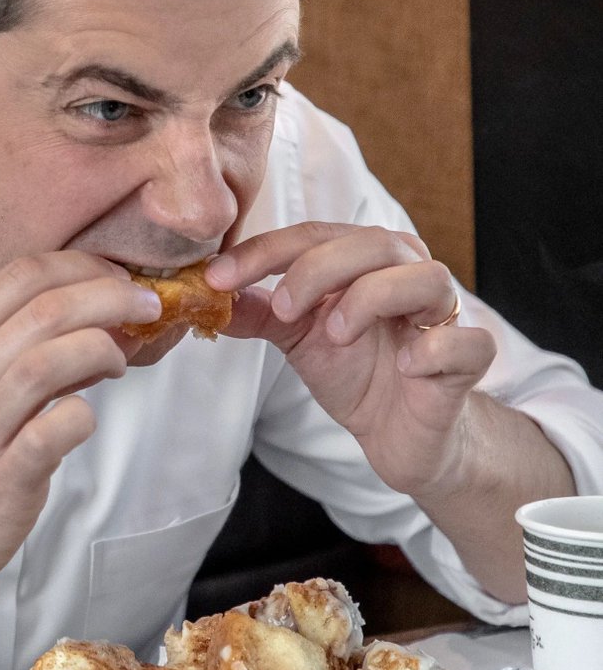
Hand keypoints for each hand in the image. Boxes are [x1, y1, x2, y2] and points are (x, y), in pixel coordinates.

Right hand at [0, 252, 162, 625]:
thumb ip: (5, 350)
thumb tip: (83, 321)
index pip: (18, 276)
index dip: (80, 267)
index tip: (112, 278)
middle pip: (44, 310)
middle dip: (109, 298)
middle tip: (144, 307)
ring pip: (50, 361)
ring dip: (102, 349)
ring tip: (120, 360)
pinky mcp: (3, 478)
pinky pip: (58, 428)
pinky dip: (85, 415)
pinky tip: (85, 418)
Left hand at [206, 223, 496, 498]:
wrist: (401, 433)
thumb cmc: (356, 371)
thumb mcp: (297, 338)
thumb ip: (258, 312)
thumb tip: (203, 293)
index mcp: (363, 261)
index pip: (312, 236)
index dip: (262, 252)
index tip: (216, 278)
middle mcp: (406, 275)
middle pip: (371, 243)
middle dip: (318, 269)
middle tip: (282, 309)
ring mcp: (441, 317)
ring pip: (424, 278)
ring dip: (372, 298)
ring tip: (336, 334)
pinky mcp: (467, 361)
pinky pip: (466, 342)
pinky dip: (435, 348)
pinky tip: (406, 365)